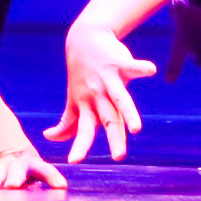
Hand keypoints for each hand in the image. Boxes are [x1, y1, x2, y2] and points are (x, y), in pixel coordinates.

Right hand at [0, 131, 69, 190]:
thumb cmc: (10, 144)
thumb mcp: (25, 156)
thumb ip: (35, 173)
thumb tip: (59, 190)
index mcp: (29, 161)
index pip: (43, 170)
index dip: (51, 177)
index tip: (61, 186)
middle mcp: (13, 164)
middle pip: (17, 173)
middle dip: (17, 179)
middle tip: (15, 186)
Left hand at [48, 24, 158, 161]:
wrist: (84, 38)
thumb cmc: (81, 73)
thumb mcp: (74, 98)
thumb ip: (67, 122)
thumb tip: (50, 137)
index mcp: (87, 106)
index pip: (83, 130)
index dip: (79, 145)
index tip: (73, 161)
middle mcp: (97, 95)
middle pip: (108, 120)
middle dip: (114, 138)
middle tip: (119, 156)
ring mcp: (109, 79)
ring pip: (120, 99)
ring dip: (128, 112)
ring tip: (137, 128)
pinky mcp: (120, 63)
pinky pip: (131, 67)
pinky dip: (140, 68)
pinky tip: (150, 70)